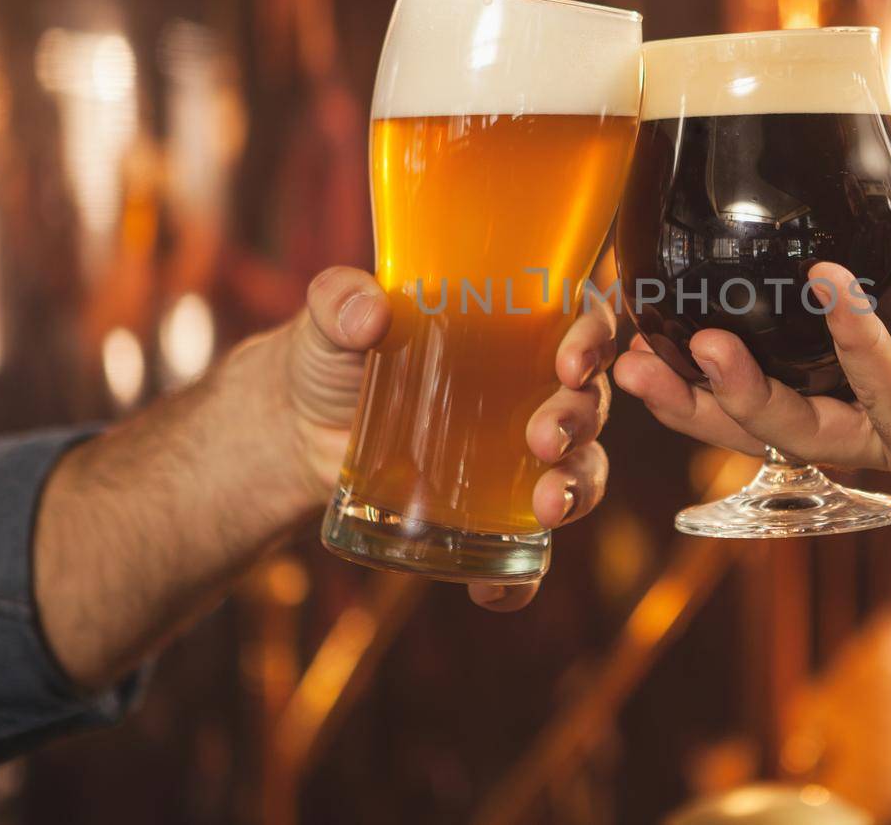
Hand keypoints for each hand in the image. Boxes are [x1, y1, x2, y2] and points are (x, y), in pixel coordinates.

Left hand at [283, 266, 614, 609]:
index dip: (593, 339)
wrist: (296, 431)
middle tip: (543, 439)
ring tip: (549, 509)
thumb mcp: (329, 319)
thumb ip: (338, 301)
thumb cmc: (330, 355)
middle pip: (589, 401)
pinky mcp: (493, 514)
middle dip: (579, 422)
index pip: (582, 321)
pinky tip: (492, 590)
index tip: (571, 362)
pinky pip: (527, 551)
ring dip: (578, 490)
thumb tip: (370, 315)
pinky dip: (521, 576)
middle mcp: (534, 389)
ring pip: (580, 470)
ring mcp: (519, 457)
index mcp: (516, 326)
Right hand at [613, 181, 890, 481]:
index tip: (624, 315)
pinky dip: (855, 344)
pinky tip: (830, 292)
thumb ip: (853, 211)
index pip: (743, 359)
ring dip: (741, 393)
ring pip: (796, 429)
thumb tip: (778, 176)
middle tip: (631, 361)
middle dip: (685, 395)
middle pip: (750, 413)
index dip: (680, 348)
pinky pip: (881, 401)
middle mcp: (854, 394)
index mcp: (836, 349)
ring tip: (700, 348)